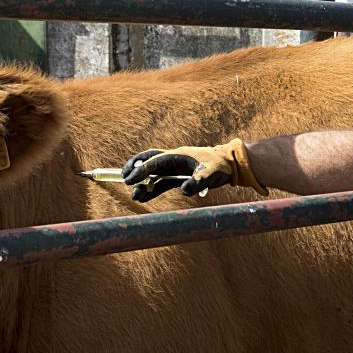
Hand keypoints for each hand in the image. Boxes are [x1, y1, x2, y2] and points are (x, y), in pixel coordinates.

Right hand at [121, 138, 268, 201]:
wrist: (230, 165)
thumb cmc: (220, 166)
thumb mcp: (211, 174)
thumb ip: (198, 182)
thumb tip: (184, 190)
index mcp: (178, 155)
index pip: (155, 162)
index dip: (142, 170)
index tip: (130, 179)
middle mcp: (174, 160)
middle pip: (149, 160)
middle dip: (135, 168)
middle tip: (123, 177)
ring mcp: (176, 168)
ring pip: (154, 174)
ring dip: (143, 183)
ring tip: (134, 195)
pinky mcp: (179, 177)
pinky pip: (161, 183)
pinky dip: (152, 189)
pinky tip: (144, 197)